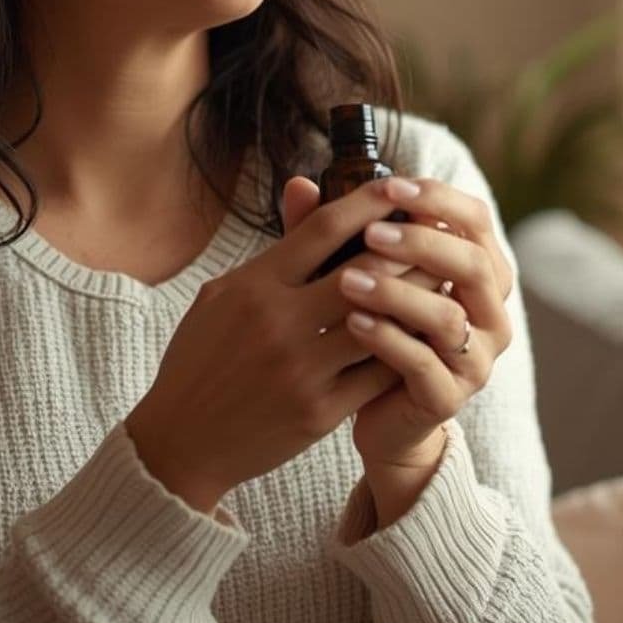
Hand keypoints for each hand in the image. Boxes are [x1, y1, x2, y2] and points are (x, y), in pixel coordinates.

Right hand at [125, 176, 437, 511]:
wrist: (181, 439)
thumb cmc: (202, 356)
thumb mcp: (224, 293)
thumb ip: (275, 246)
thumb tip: (305, 184)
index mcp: (254, 285)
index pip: (323, 229)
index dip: (368, 203)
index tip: (398, 185)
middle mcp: (279, 321)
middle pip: (364, 271)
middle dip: (409, 249)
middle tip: (437, 232)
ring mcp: (301, 369)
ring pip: (381, 323)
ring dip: (417, 300)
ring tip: (442, 282)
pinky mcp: (319, 412)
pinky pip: (377, 375)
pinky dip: (405, 351)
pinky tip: (423, 337)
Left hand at [286, 176, 514, 470]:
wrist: (374, 410)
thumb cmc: (368, 327)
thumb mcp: (352, 272)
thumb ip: (330, 233)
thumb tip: (296, 184)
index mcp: (476, 271)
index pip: (476, 220)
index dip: (438, 199)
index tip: (392, 186)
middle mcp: (489, 313)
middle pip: (473, 264)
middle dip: (422, 243)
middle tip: (372, 233)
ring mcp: (474, 359)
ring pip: (447, 316)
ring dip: (398, 292)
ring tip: (347, 280)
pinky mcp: (447, 397)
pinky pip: (424, 365)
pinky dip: (388, 339)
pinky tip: (352, 323)